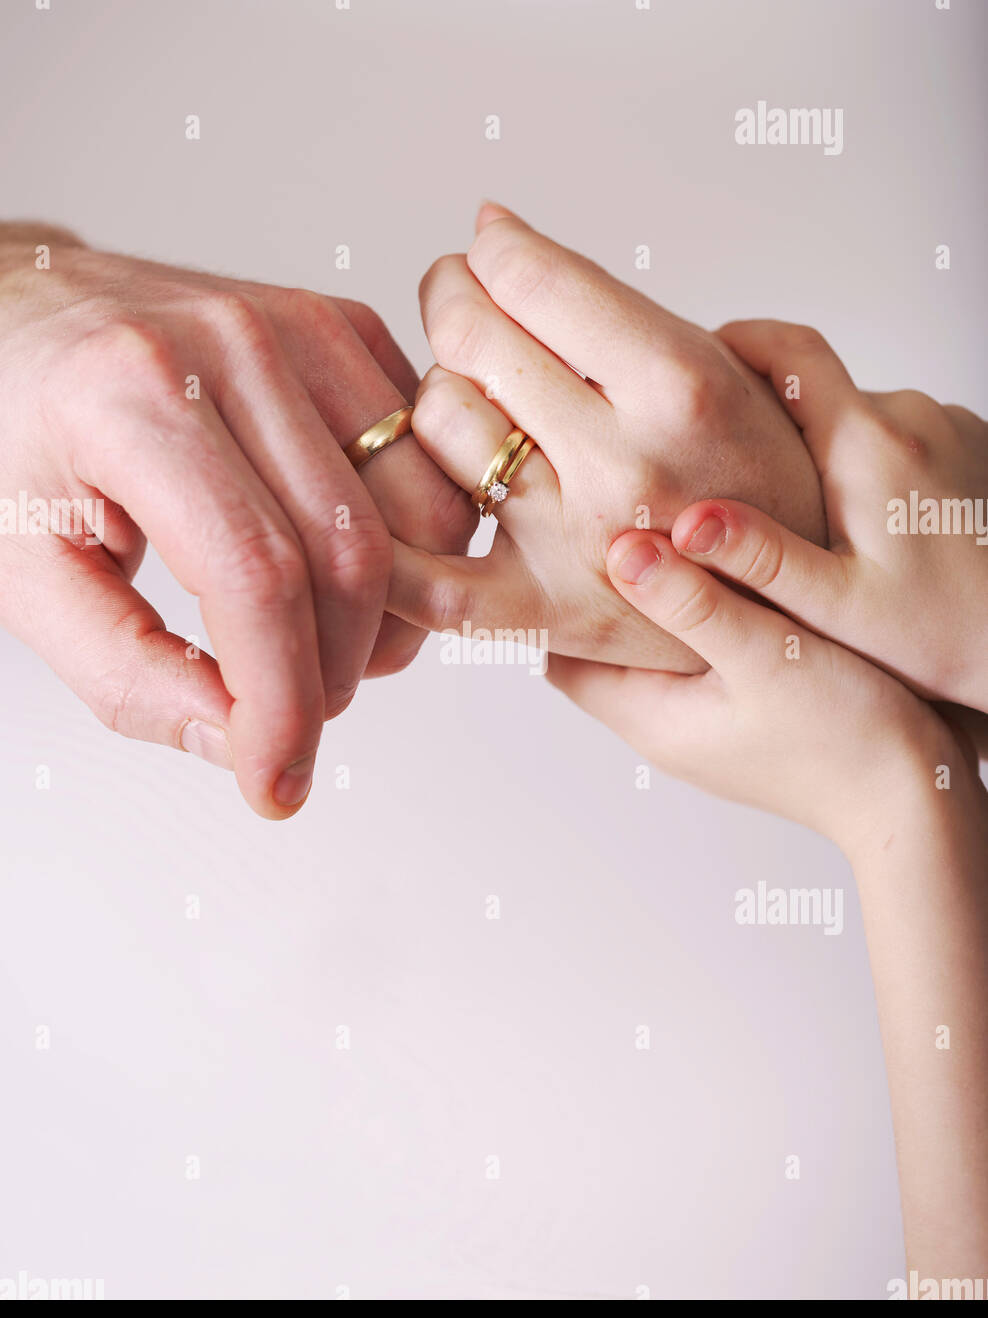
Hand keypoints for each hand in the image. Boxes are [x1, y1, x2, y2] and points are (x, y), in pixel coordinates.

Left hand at [0, 225, 474, 817]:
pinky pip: (428, 463)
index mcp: (131, 394)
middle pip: (353, 553)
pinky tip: (345, 572)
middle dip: (337, 672)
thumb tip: (241, 741)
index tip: (275, 778)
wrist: (13, 317)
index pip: (256, 577)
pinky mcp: (342, 331)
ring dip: (393, 615)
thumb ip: (124, 671)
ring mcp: (300, 328)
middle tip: (289, 717)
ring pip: (420, 512)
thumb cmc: (3, 431)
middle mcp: (234, 344)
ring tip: (319, 645)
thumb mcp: (22, 571)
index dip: (281, 703)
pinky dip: (412, 544)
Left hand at [388, 204, 825, 671]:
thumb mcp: (720, 361)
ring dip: (440, 396)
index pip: (529, 277)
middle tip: (461, 301)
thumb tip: (490, 228)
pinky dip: (385, 549)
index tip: (487, 252)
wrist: (799, 596)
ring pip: (440, 425)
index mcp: (679, 387)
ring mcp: (575, 546)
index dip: (490, 251)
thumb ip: (603, 303)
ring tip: (474, 398)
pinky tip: (369, 509)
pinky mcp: (543, 616)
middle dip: (453, 299)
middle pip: (472, 341)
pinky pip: (429, 584)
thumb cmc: (754, 472)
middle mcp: (624, 466)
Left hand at [548, 529, 972, 854]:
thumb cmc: (847, 739)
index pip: (559, 657)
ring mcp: (702, 725)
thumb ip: (692, 602)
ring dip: (650, 602)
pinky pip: (695, 658)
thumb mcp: (764, 656)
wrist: (918, 799)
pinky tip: (723, 574)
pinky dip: (694, 617)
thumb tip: (621, 552)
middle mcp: (664, 726)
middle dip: (598, 593)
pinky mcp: (741, 717)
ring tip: (661, 533)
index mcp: (649, 717)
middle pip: (599, 652)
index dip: (553, 602)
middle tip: (606, 521)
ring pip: (648, 651)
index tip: (559, 541)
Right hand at [668, 319, 987, 710]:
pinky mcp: (971, 444)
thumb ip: (758, 558)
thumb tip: (687, 524)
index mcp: (869, 444)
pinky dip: (869, 466)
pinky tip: (865, 529)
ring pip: (859, 420)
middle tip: (737, 490)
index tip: (700, 357)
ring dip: (824, 455)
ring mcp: (949, 425)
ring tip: (805, 525)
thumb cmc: (943, 634)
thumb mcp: (836, 606)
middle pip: (820, 393)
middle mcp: (913, 417)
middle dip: (773, 429)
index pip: (793, 350)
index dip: (738, 341)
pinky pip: (899, 436)